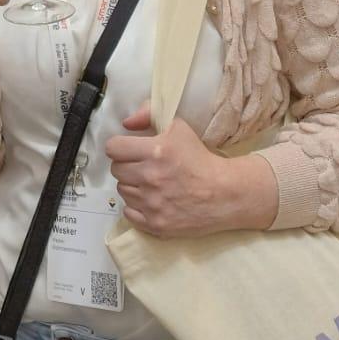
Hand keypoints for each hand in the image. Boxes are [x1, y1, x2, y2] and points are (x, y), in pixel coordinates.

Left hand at [104, 105, 276, 237]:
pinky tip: (151, 201)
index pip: (113, 148)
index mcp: (155, 152)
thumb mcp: (178, 127)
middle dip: (127, 166)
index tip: (129, 150)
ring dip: (132, 186)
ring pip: (122, 191)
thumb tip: (126, 122)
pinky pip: (128, 213)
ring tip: (150, 184)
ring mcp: (152, 204)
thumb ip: (148, 114)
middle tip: (142, 167)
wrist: (225, 194)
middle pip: (116, 170)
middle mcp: (150, 178)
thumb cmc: (200, 158)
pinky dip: (136, 207)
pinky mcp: (156, 224)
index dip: (120, 147)